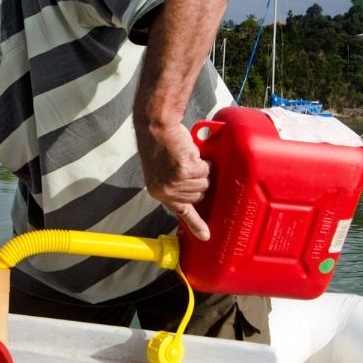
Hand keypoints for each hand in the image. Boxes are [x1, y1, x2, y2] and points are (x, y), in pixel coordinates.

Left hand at [139, 122, 211, 240]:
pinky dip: (202, 161)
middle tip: (188, 165)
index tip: (206, 236)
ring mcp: (175, 182)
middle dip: (198, 181)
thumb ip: (176, 183)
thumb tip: (195, 190)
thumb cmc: (161, 143)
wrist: (156, 126)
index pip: (181, 212)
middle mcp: (166, 191)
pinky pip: (204, 170)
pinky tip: (190, 153)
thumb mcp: (164, 169)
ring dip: (200, 169)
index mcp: (159, 192)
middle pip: (198, 196)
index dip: (195, 224)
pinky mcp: (184, 171)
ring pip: (204, 183)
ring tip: (186, 158)